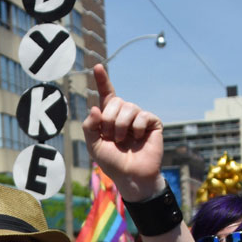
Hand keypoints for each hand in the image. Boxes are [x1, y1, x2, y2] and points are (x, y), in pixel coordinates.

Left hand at [82, 64, 163, 200]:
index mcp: (109, 117)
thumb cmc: (112, 162)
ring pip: (128, 108)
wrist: (131, 176)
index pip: (106, 94)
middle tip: (111, 138)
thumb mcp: (94, 145)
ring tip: (122, 141)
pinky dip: (136, 129)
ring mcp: (139, 117)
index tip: (97, 66)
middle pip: (114, 102)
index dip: (102, 80)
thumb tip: (95, 107)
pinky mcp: (152, 122)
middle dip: (109, 121)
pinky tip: (137, 139)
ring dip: (121, 127)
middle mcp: (124, 114)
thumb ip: (89, 127)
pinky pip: (142, 116)